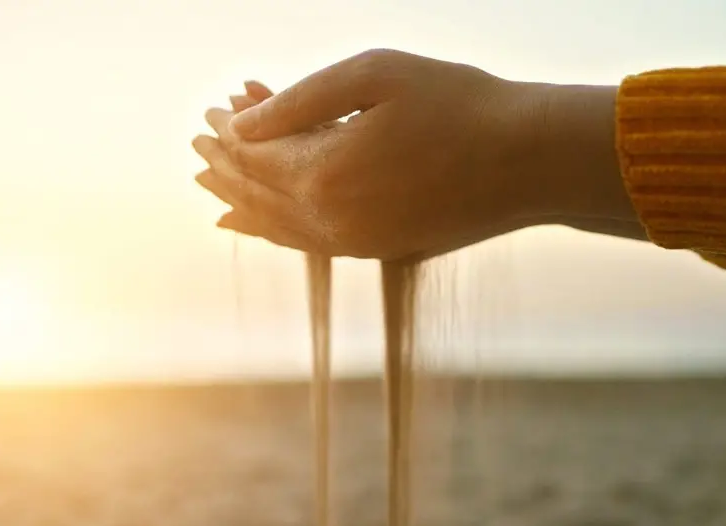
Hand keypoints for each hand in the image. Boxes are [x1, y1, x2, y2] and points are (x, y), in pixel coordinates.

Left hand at [193, 49, 636, 259]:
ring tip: (209, 186)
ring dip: (240, 199)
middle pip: (255, 192)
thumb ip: (299, 100)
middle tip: (198, 143)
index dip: (227, 131)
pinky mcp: (375, 249)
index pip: (253, 153)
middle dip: (223, 165)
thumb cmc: (458, 104)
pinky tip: (253, 225)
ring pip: (275, 224)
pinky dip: (271, 230)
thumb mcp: (374, 75)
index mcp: (322, 172)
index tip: (213, 109)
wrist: (527, 162)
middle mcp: (329, 219)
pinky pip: (305, 243)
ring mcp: (352, 242)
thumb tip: (240, 123)